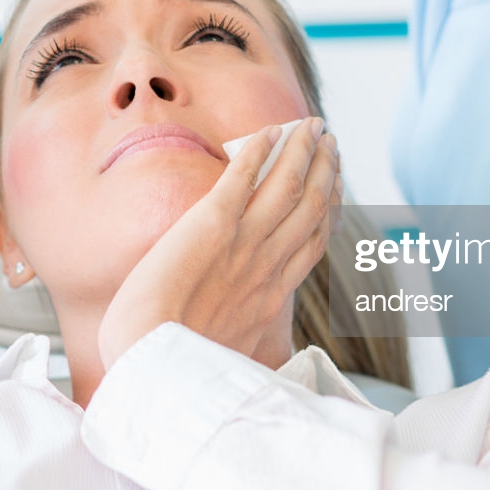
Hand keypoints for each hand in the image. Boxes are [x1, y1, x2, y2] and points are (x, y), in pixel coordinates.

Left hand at [96, 117, 338, 369]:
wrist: (153, 356)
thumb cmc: (178, 364)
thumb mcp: (229, 358)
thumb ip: (244, 344)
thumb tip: (247, 352)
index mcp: (272, 298)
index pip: (314, 244)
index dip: (330, 209)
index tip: (336, 186)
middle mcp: (267, 264)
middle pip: (311, 207)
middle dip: (326, 171)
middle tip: (331, 143)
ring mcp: (244, 241)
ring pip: (288, 185)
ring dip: (303, 151)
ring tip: (312, 125)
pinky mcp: (212, 223)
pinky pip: (244, 177)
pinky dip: (260, 151)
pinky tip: (270, 129)